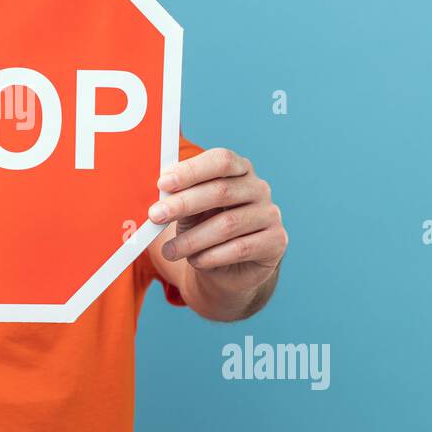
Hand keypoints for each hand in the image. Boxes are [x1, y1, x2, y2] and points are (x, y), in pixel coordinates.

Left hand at [147, 148, 286, 297]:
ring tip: (169, 251)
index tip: (163, 183)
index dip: (192, 170)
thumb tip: (159, 194)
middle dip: (184, 204)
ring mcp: (270, 214)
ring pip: (228, 224)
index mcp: (239, 170)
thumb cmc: (205, 230)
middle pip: (222, 191)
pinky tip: (195, 261)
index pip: (221, 160)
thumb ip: (179, 198)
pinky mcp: (276, 242)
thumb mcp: (189, 211)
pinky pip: (241, 248)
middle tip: (156, 216)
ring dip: (192, 239)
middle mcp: (259, 188)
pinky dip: (212, 256)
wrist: (229, 271)